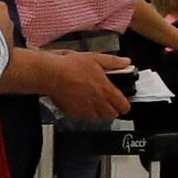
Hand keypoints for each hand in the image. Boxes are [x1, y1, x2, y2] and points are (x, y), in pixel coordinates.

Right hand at [11, 47, 131, 113]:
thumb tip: (126, 62)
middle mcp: (97, 102)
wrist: (51, 74)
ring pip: (98, 119)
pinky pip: (83, 117)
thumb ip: (113, 62)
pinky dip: (84, 112)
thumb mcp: (95, 58)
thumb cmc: (70, 65)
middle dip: (112, 110)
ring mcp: (85, 110)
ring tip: (95, 102)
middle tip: (109, 102)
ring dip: (99, 113)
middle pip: (112, 115)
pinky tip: (81, 102)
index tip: (122, 100)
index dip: (125, 104)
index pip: (123, 106)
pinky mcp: (73, 113)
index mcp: (105, 90)